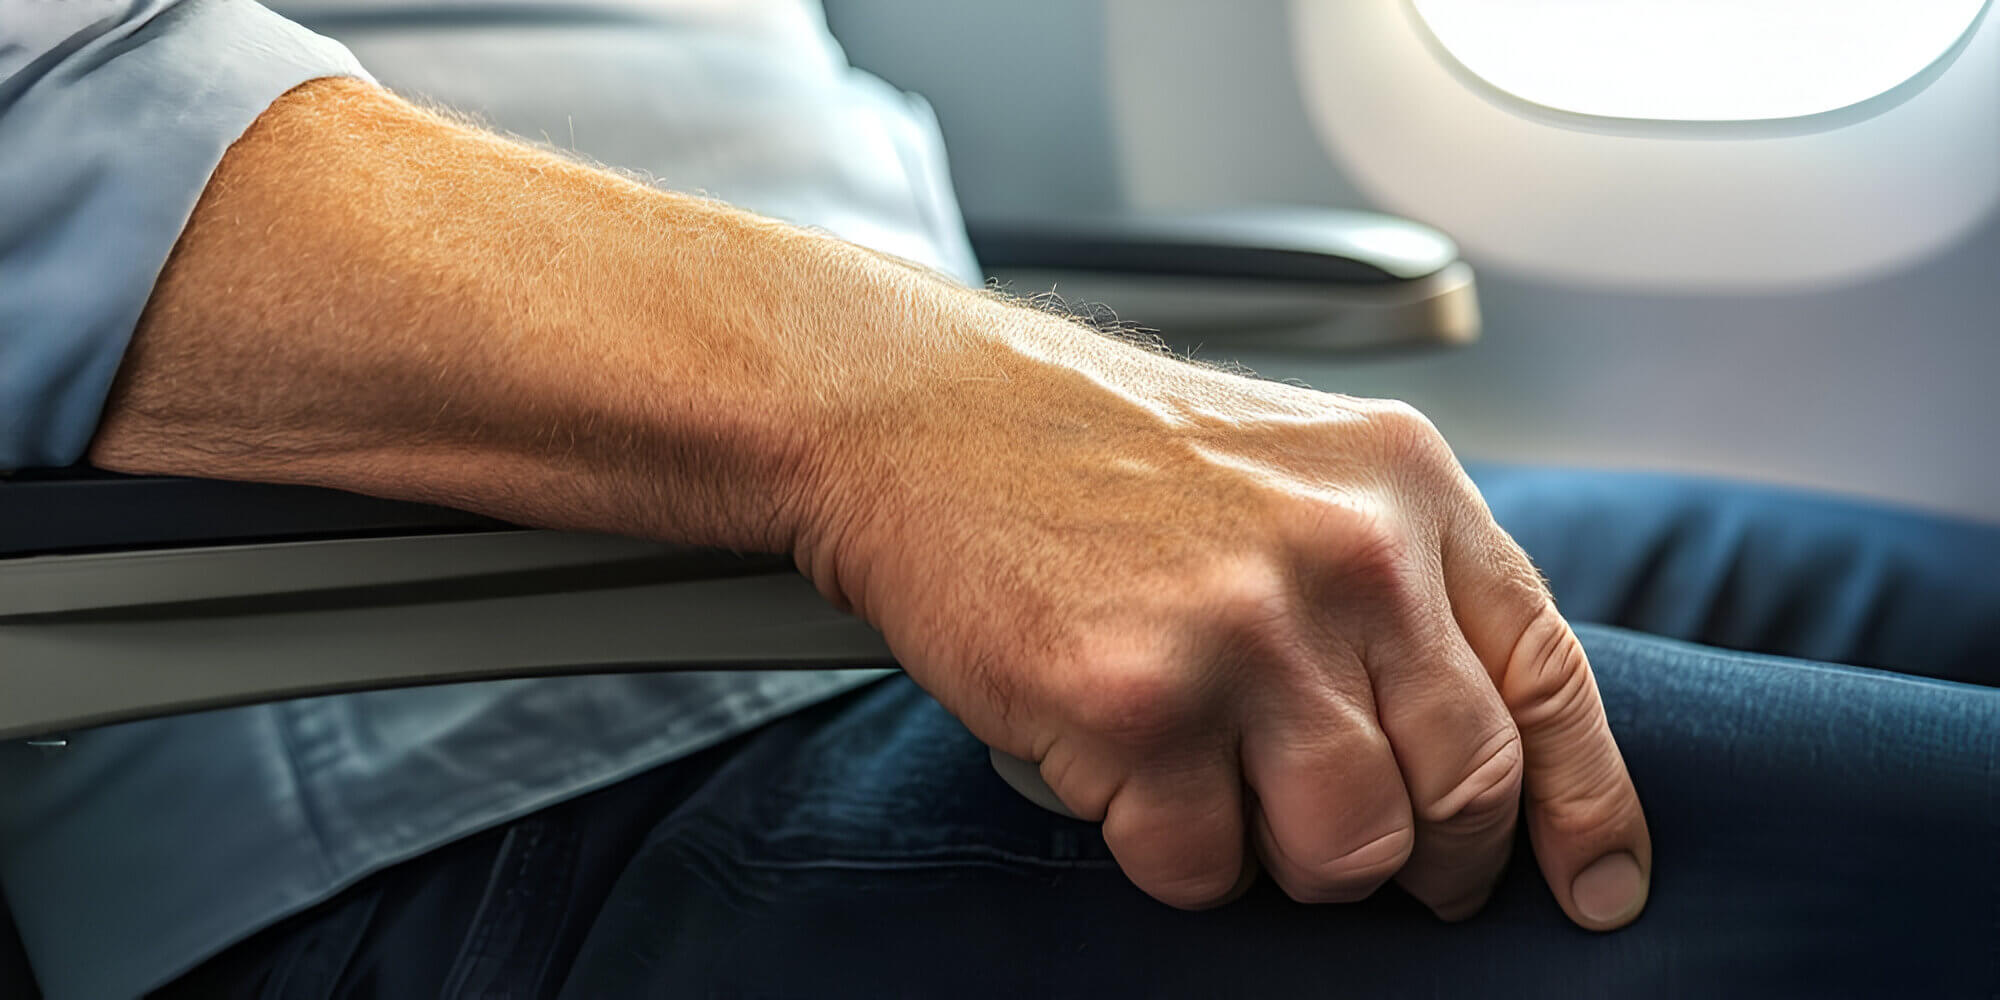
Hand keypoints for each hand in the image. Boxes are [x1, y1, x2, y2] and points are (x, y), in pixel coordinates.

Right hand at [797, 315, 1650, 928]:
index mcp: (1404, 489)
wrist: (917, 409)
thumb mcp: (1293, 466)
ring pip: (1349, 854)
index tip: (1593, 889)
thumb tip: (1473, 744)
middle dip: (1427, 861)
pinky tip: (1122, 771)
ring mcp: (1244, 630)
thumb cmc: (1092, 448)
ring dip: (1290, 859)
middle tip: (1360, 855)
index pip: (1547, 679)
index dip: (1586, 807)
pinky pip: (1202, 868)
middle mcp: (1347, 555)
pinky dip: (1168, 851)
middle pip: (1464, 792)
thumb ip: (1394, 579)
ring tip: (1220, 794)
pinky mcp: (1134, 704)